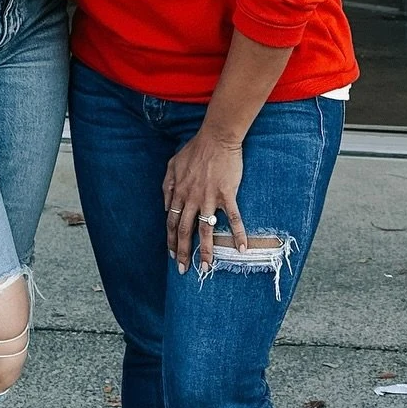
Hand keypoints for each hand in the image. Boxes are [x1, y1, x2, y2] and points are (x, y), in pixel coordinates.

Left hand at [163, 126, 246, 274]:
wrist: (217, 138)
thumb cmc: (195, 149)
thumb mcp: (172, 164)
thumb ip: (167, 185)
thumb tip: (165, 206)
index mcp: (179, 192)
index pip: (171, 222)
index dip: (171, 240)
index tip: (171, 254)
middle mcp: (191, 198)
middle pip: (184, 230)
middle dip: (182, 252)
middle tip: (183, 269)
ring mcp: (209, 197)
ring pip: (205, 229)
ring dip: (205, 250)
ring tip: (206, 267)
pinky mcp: (226, 194)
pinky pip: (233, 217)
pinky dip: (238, 233)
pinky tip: (242, 248)